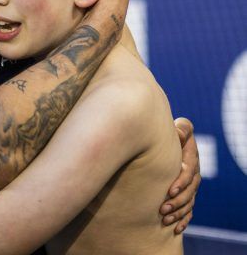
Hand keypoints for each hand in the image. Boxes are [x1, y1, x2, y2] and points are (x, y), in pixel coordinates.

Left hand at [160, 117, 200, 233]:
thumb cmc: (167, 131)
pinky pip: (189, 210)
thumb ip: (180, 129)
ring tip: (164, 218)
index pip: (189, 172)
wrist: (165, 140)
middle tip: (162, 209)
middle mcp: (194, 171)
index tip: (169, 191)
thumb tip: (178, 133)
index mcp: (191, 156)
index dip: (181, 182)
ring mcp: (191, 184)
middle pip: (190, 191)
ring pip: (189, 202)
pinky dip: (183, 220)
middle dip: (177, 201)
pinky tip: (176, 228)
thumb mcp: (177, 127)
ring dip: (178, 212)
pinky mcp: (186, 193)